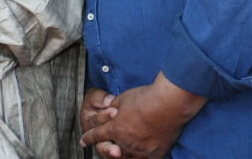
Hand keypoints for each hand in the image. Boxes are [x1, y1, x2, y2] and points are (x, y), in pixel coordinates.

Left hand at [80, 72, 206, 158]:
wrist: (168, 104)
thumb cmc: (144, 98)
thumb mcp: (122, 99)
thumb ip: (112, 108)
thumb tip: (109, 111)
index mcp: (115, 129)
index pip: (97, 135)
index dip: (88, 138)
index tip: (83, 140)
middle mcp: (126, 143)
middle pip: (110, 150)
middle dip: (105, 148)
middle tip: (105, 147)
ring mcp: (141, 151)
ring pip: (126, 158)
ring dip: (120, 155)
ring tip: (118, 152)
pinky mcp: (156, 154)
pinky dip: (139, 158)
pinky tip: (139, 155)